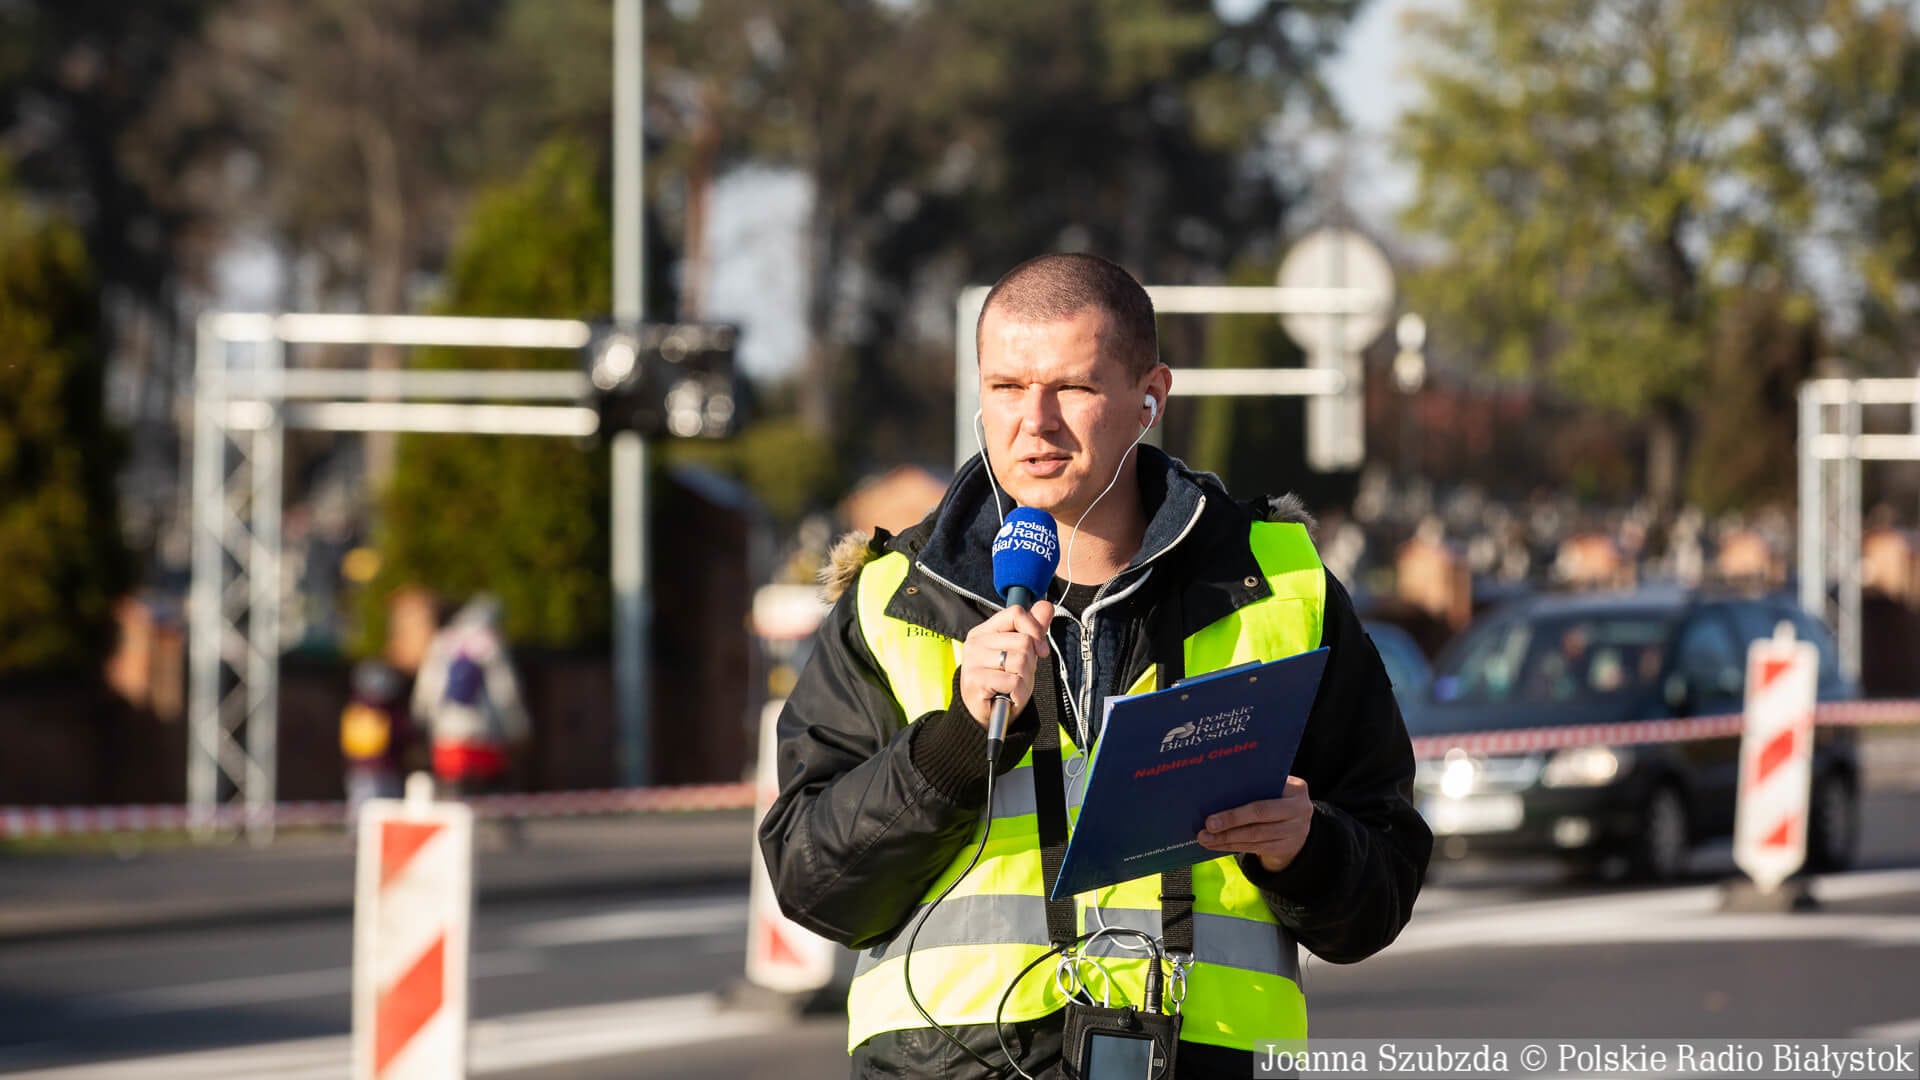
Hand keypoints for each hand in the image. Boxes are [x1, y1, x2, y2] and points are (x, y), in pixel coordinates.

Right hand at [957, 600, 1054, 728]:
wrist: (985, 716)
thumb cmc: (1003, 683)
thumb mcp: (1021, 654)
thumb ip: (1032, 629)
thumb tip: (1046, 606)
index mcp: (984, 631)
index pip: (1015, 613)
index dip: (1035, 630)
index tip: (1040, 650)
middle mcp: (976, 642)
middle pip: (1023, 640)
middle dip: (1030, 663)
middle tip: (1018, 676)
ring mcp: (973, 661)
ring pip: (1021, 661)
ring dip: (1024, 679)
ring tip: (1012, 687)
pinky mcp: (975, 680)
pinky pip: (1014, 681)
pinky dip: (1018, 693)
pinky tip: (1009, 697)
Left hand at [1197, 776, 1312, 872]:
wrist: (1297, 825)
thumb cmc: (1276, 799)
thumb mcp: (1275, 787)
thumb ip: (1255, 785)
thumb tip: (1218, 789)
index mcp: (1296, 788)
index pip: (1267, 791)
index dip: (1243, 799)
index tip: (1217, 799)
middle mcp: (1300, 810)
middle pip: (1260, 815)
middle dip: (1231, 820)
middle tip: (1208, 824)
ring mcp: (1295, 832)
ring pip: (1255, 836)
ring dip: (1227, 838)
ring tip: (1205, 838)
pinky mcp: (1285, 848)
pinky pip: (1255, 848)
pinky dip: (1232, 846)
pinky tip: (1216, 844)